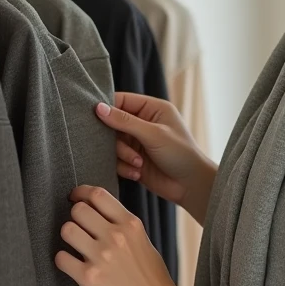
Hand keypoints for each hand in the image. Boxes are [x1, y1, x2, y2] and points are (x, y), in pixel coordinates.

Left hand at [56, 185, 184, 285]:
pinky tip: (73, 266)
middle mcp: (115, 236)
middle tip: (78, 229)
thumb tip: (103, 219)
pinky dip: (64, 261)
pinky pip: (61, 258)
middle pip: (78, 209)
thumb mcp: (145, 243)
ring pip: (67, 229)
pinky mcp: (89, 278)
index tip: (76, 198)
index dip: (81, 193)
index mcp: (131, 224)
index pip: (98, 194)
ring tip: (75, 248)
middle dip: (75, 218)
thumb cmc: (155, 281)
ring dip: (68, 238)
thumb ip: (125, 228)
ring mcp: (101, 256)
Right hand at [95, 94, 215, 224]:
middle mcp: (143, 123)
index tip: (94, 117)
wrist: (190, 185)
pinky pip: (116, 160)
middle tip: (126, 149)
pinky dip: (124, 167)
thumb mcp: (153, 134)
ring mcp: (137, 142)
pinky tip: (137, 173)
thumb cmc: (180, 154)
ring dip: (122, 155)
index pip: (122, 100)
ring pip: (113, 144)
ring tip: (138, 163)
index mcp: (152, 108)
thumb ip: (125, 121)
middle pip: (113, 124)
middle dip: (116, 139)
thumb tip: (99, 108)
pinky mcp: (133, 160)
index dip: (107, 108)